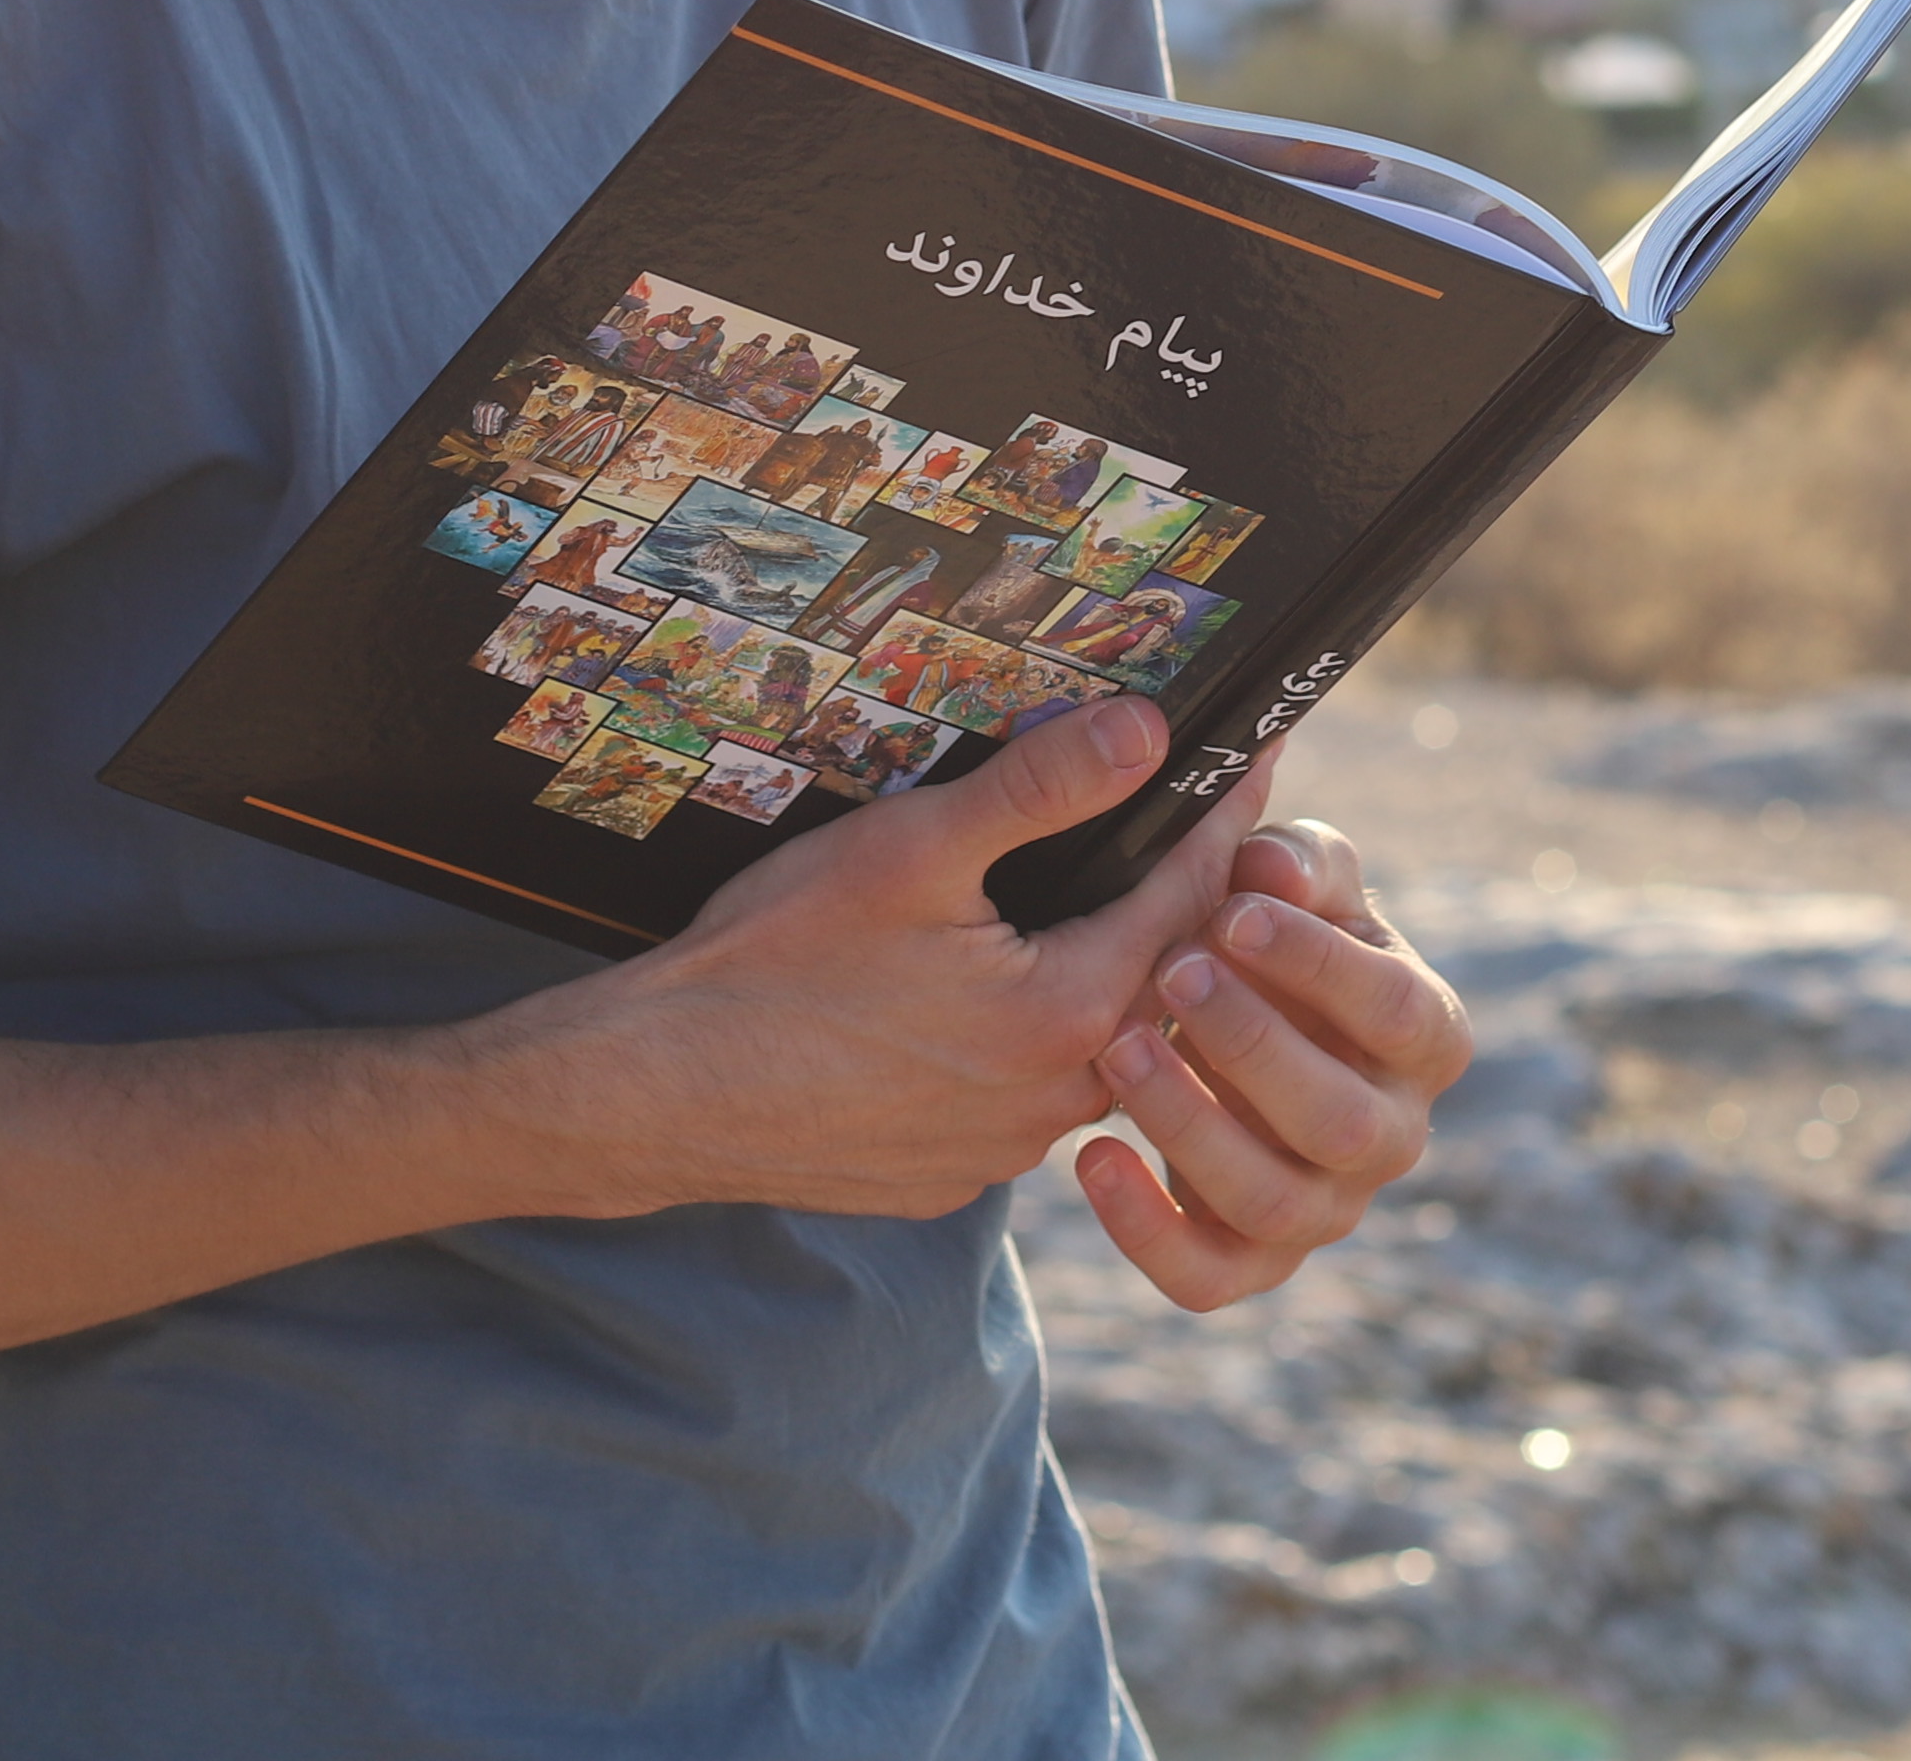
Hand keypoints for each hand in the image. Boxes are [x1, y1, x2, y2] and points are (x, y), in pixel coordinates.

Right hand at [499, 696, 1277, 1222]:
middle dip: (1176, 904)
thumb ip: (1039, 791)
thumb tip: (1146, 732)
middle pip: (1154, 984)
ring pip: (1090, 1052)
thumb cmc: (771, 964)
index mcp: (1066, 1015)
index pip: (1187, 902)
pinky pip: (1021, 1100)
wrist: (654, 1095)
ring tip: (1094, 903)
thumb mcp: (910, 850)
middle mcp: (1055, 1101)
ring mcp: (1000, 1153)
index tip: (1257, 764)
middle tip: (1191, 829)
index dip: (1222, 823)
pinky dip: (1029, 1043)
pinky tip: (991, 997)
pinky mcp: (946, 1178)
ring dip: (1103, 980)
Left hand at [1073, 816, 1475, 1310]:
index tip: (1231, 909)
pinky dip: (1145, 1230)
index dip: (1317, 964)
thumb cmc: (1274, 935)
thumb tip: (1269, 869)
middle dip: (1250, 1046)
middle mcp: (1392, 1137)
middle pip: (1339, 1121)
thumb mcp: (1293, 882)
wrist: (1230, 1020)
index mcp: (1428, 1038)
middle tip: (1170, 970)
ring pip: (1271, 1201)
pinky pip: (1206, 1277)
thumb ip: (1294, 862)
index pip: (1398, 1013)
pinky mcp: (1252, 1261)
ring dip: (1189, 1126)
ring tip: (1116, 1047)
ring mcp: (1326, 1210)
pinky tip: (1090, 1154)